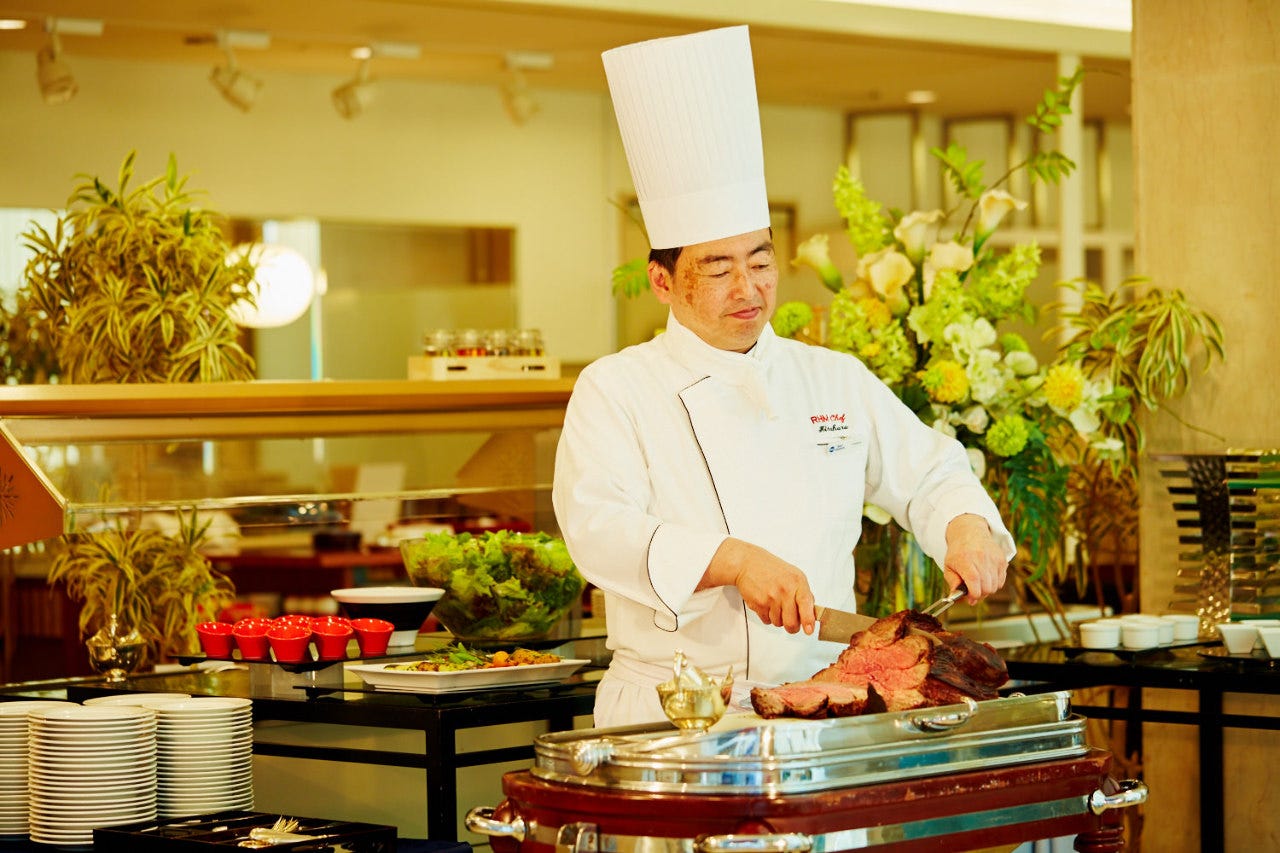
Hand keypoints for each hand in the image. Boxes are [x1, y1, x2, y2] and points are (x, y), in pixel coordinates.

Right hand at [699, 538, 816, 634]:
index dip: (808, 620)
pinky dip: (767, 616)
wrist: (747, 563)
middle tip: (791, 623)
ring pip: (779, 623)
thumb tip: (811, 612)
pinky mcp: (758, 604)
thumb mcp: (793, 574)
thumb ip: (803, 592)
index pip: (806, 604)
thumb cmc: (770, 568)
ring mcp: (771, 597)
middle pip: (791, 622)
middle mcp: (785, 590)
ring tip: (775, 605)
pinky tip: (766, 604)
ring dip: (778, 619)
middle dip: (792, 627)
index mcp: (797, 582)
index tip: (809, 630)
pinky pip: (767, 620)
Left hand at [943, 514, 1008, 601]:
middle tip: (973, 590)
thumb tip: (958, 598)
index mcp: (965, 560)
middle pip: (987, 588)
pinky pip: (1001, 581)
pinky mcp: (1002, 560)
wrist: (970, 532)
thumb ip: (953, 584)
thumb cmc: (958, 552)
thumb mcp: (949, 567)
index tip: (969, 597)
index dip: (973, 595)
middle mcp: (981, 559)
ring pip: (995, 587)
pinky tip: (986, 576)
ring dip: (987, 588)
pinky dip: (994, 583)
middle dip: (980, 593)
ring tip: (979, 581)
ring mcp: (994, 559)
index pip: (974, 583)